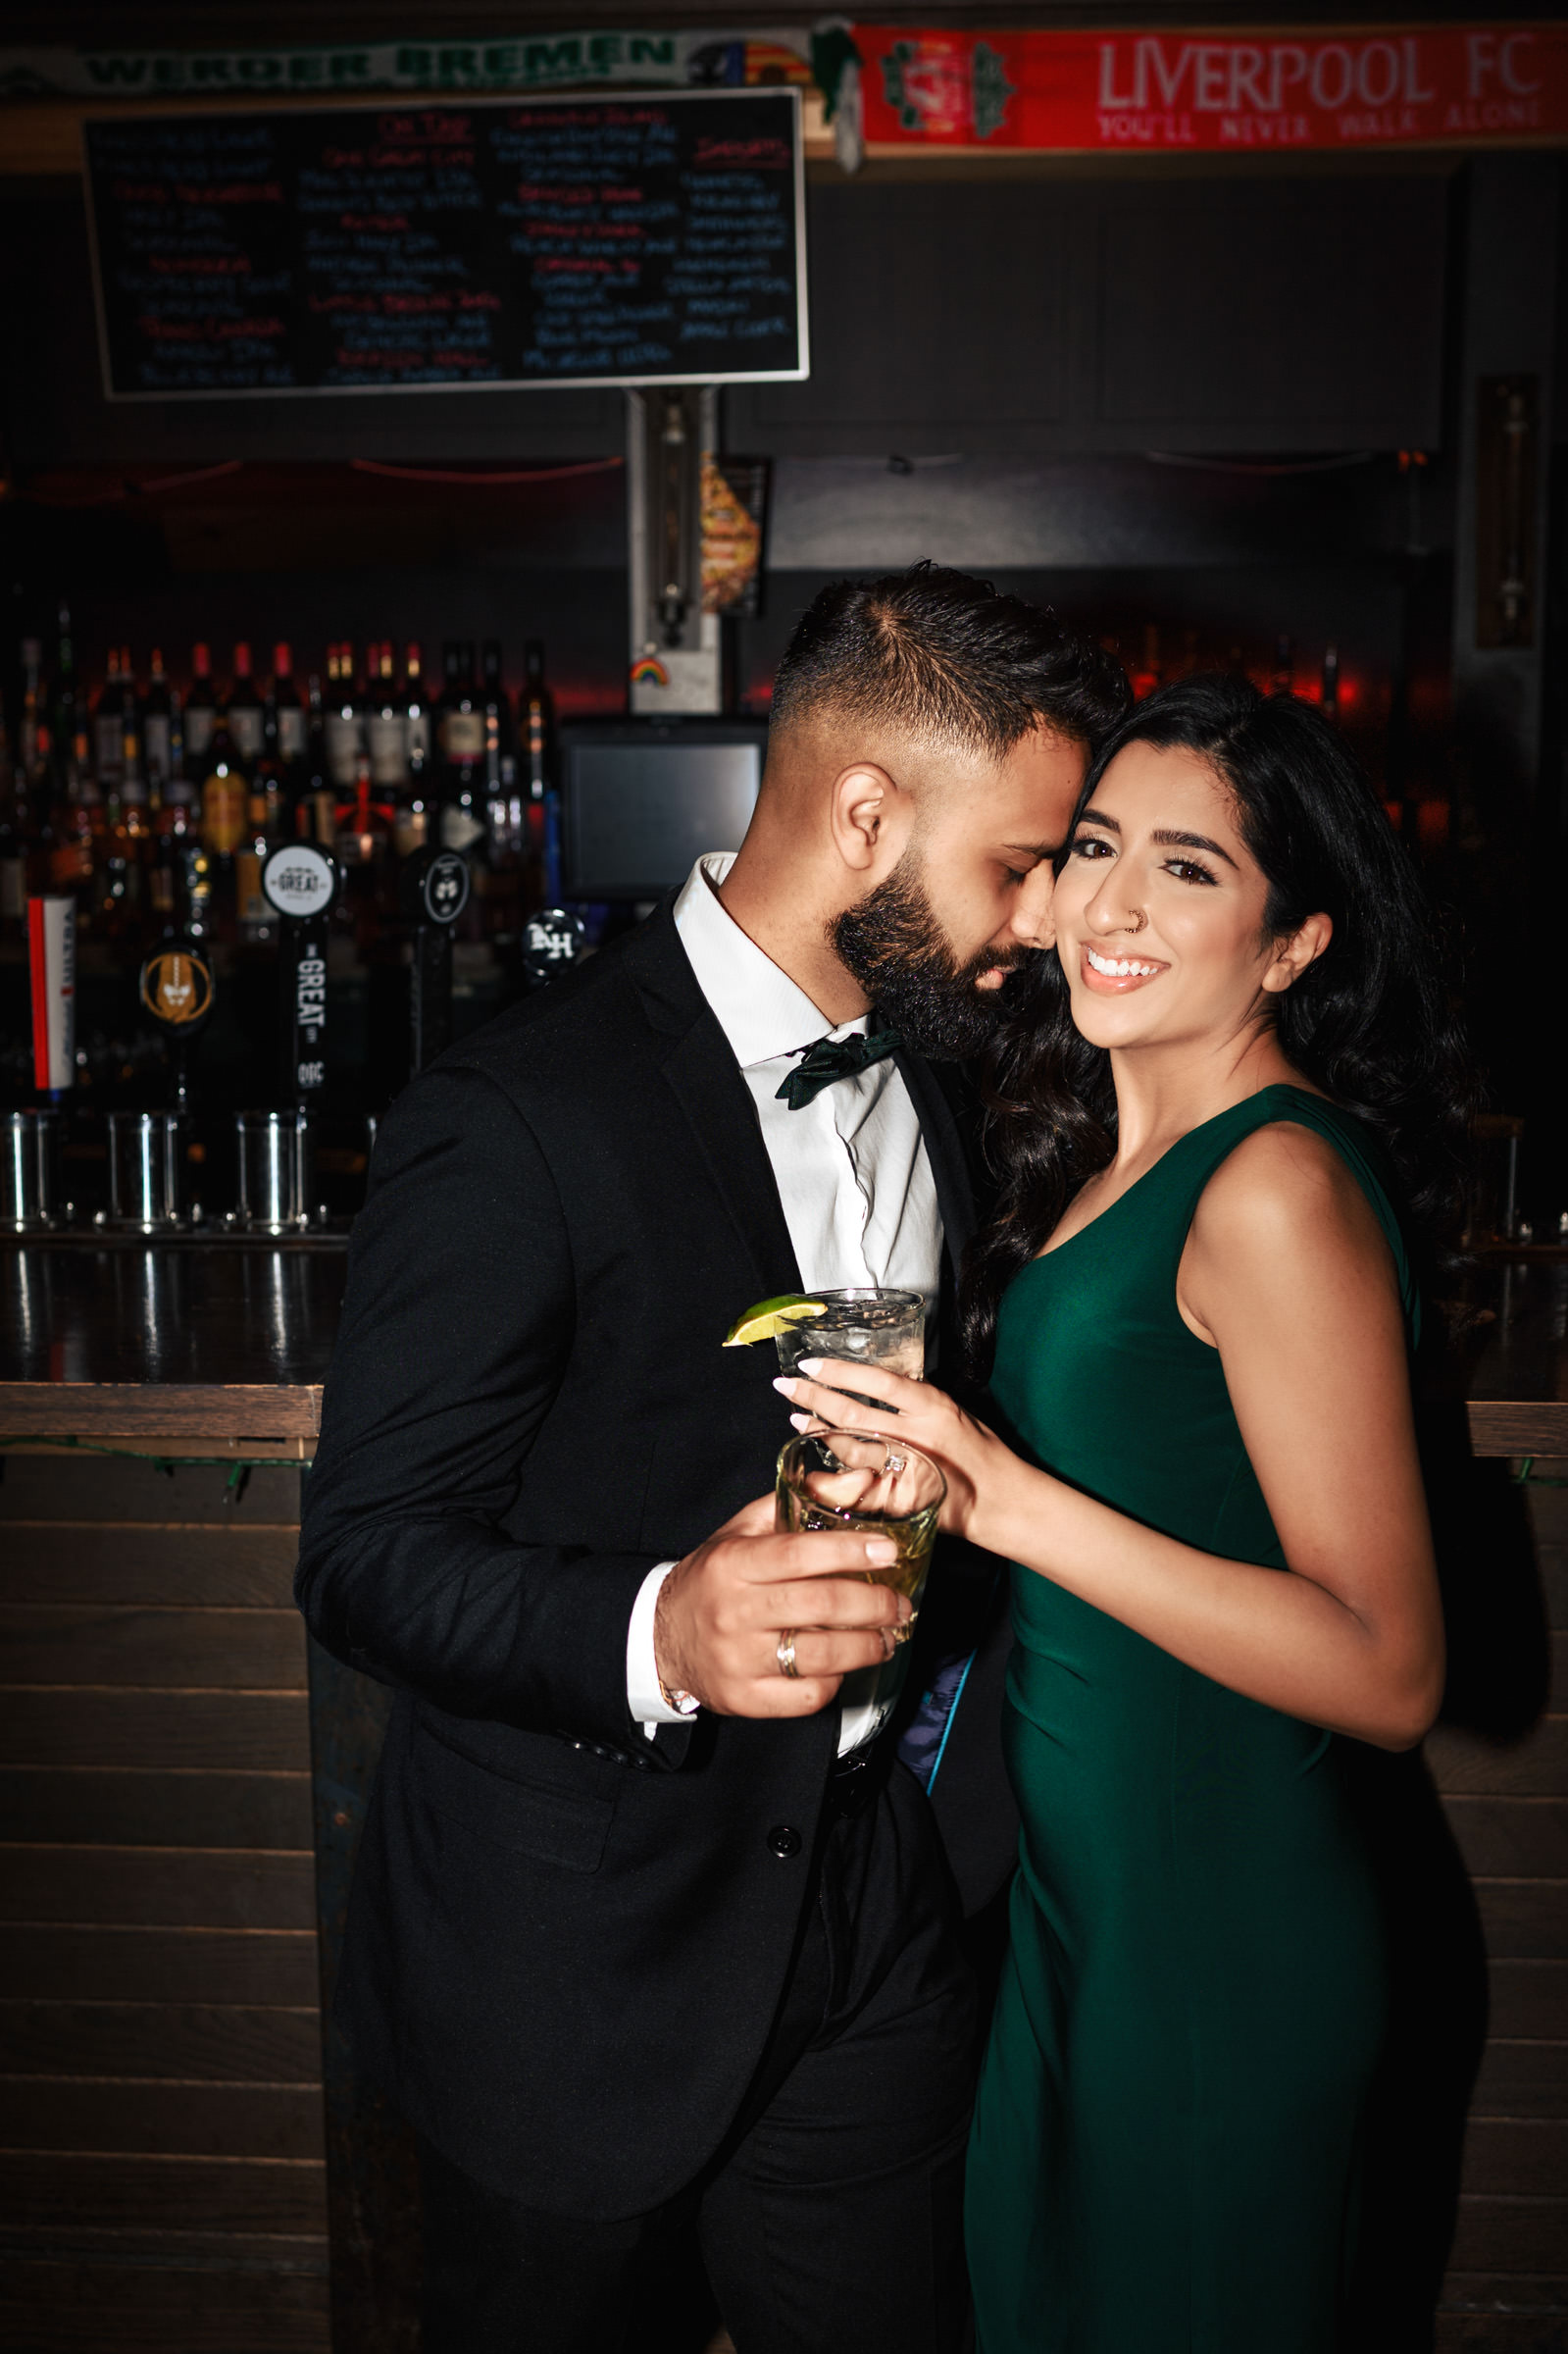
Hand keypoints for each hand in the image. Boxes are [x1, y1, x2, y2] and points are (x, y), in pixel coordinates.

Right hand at [653, 1493, 912, 1719]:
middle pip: (820, 1605)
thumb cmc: (715, 1579)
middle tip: (900, 1604)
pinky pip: (807, 1696)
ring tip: (887, 1636)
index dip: (849, 1551)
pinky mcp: (745, 1699)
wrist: (662, 1637)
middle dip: (874, 1604)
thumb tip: (861, 1481)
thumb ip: (801, 1501)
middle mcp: (733, 1611)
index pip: (798, 1553)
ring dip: (868, 1646)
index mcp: (732, 1563)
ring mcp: (738, 1660)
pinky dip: (836, 1680)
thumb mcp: (744, 1531)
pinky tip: (843, 1665)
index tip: (888, 1552)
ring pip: (822, 1656)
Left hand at [773, 1359, 1009, 1544]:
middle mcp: (918, 1436)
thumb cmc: (978, 1451)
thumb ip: (912, 1398)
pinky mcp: (898, 1500)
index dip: (840, 1372)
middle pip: (854, 1415)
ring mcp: (905, 1470)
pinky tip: (814, 1458)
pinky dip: (831, 1469)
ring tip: (795, 1415)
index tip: (811, 1363)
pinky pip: (855, 1482)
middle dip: (813, 1397)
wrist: (999, 1500)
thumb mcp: (951, 1410)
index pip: (879, 1382)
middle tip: (785, 1385)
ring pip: (849, 1449)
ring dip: (817, 1430)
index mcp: (933, 1407)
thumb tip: (869, 1382)